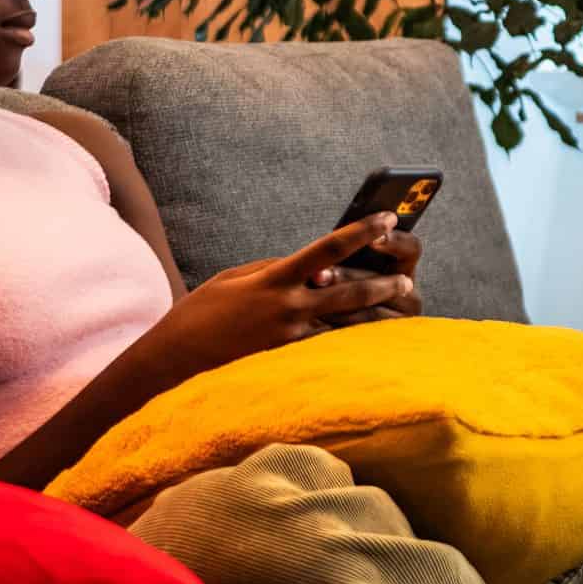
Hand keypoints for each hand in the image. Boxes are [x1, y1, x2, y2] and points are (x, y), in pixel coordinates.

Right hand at [138, 213, 414, 384]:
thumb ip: (272, 270)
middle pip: (348, 293)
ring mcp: (289, 340)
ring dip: (373, 321)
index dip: (361, 231)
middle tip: (408, 282)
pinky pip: (324, 353)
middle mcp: (288, 308)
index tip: (388, 218)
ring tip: (399, 318)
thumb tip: (305, 269)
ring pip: (343, 328)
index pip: (328, 249)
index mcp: (275, 278)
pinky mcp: (285, 365)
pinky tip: (369, 351)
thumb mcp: (233, 278)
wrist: (174, 360)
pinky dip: (347, 348)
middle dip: (382, 286)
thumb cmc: (200, 314)